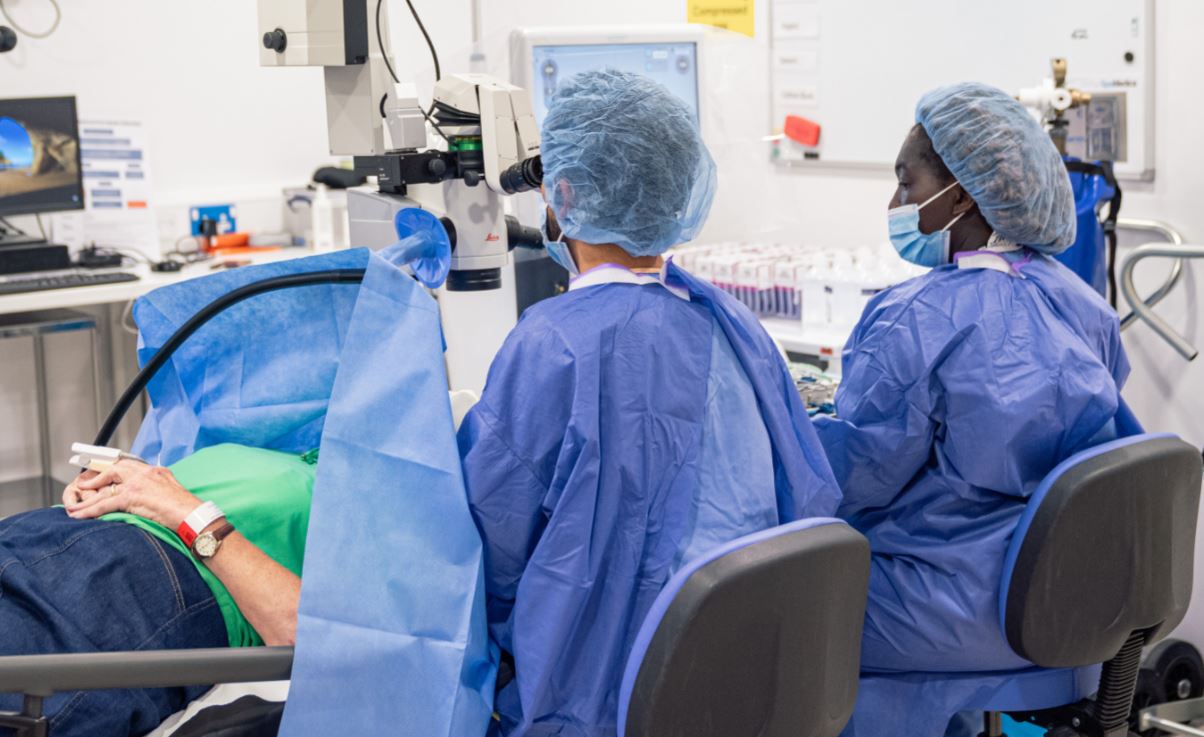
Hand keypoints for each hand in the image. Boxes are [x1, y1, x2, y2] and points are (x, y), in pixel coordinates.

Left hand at [66, 460, 201, 530]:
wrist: (192, 514)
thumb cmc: (186, 507)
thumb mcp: (172, 489)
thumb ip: (158, 486)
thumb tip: (148, 494)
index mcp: (154, 470)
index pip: (126, 465)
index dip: (109, 469)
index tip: (98, 473)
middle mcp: (144, 473)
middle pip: (112, 471)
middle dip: (94, 479)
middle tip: (80, 486)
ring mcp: (137, 484)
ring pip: (104, 490)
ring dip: (86, 500)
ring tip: (73, 507)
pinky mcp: (131, 497)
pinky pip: (104, 504)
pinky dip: (89, 511)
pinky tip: (79, 515)